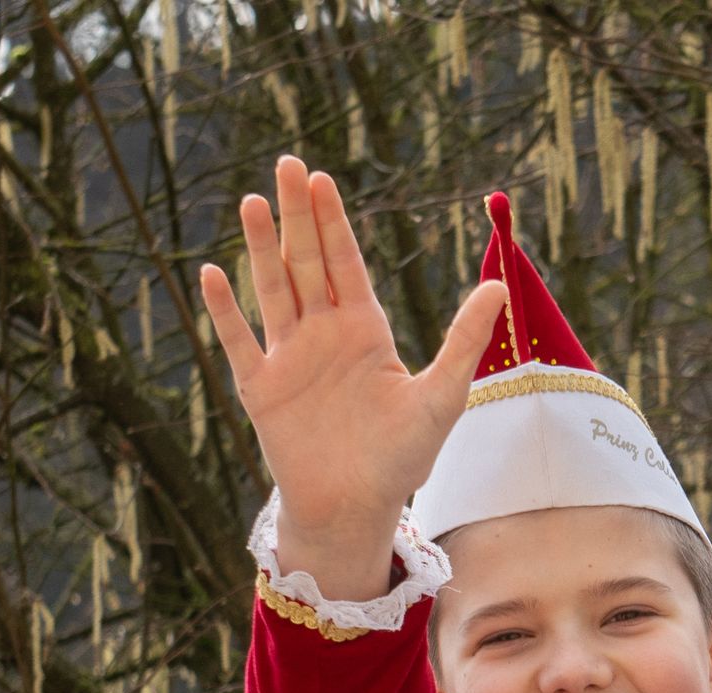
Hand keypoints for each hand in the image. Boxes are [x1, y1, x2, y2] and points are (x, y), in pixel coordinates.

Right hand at [199, 160, 505, 599]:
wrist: (356, 510)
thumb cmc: (402, 460)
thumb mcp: (442, 396)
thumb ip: (464, 340)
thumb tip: (499, 287)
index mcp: (364, 331)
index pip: (346, 263)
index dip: (333, 222)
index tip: (321, 178)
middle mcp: (323, 336)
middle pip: (306, 263)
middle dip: (297, 215)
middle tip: (287, 164)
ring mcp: (290, 359)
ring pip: (273, 291)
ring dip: (261, 247)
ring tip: (251, 201)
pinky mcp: (262, 389)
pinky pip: (241, 342)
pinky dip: (226, 311)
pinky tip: (213, 274)